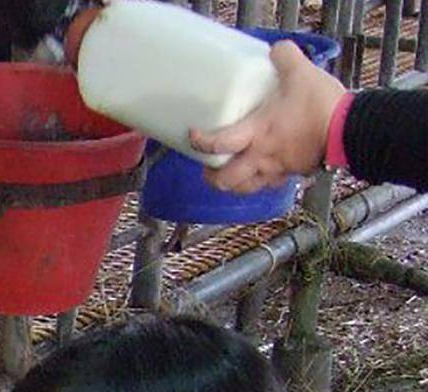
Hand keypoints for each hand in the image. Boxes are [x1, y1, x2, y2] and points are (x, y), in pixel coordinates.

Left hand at [193, 40, 345, 192]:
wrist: (351, 130)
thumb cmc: (322, 107)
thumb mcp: (301, 74)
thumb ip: (286, 58)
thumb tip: (278, 49)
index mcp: (258, 133)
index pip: (218, 144)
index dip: (200, 142)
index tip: (193, 135)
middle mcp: (262, 156)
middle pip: (226, 180)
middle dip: (213, 177)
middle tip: (208, 167)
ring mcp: (277, 169)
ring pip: (246, 188)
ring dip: (234, 184)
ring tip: (229, 174)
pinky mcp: (293, 174)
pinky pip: (270, 185)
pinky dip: (261, 182)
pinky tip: (261, 171)